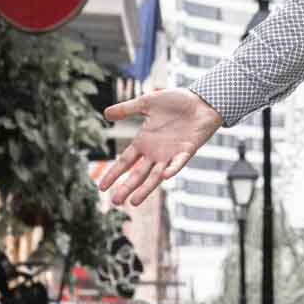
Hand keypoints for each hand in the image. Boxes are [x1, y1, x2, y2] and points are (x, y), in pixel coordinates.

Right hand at [94, 88, 224, 207]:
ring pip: (155, 175)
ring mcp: (171, 153)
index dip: (114, 174)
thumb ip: (127, 109)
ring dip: (145, 188)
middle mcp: (156, 152)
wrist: (201, 100)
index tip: (101, 187)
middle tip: (115, 202)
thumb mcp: (147, 103)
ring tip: (134, 202)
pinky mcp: (187, 150)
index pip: (125, 161)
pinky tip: (164, 176)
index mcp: (144, 142)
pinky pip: (178, 163)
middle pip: (138, 174)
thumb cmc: (177, 102)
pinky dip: (172, 169)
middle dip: (126, 187)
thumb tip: (105, 113)